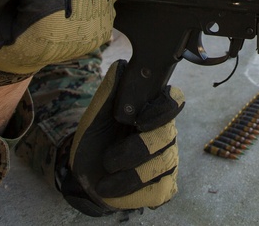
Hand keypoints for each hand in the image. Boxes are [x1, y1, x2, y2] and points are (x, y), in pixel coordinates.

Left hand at [58, 60, 182, 215]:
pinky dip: (132, 191)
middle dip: (133, 150)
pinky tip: (116, 188)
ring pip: (162, 164)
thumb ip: (109, 92)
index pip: (175, 100)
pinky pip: (159, 189)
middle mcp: (166, 134)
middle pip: (166, 135)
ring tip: (106, 176)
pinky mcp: (165, 187)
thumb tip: (122, 67)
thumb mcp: (94, 117)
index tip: (139, 122)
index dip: (163, 110)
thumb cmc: (94, 141)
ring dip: (128, 174)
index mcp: (153, 111)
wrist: (83, 176)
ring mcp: (168, 161)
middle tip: (108, 159)